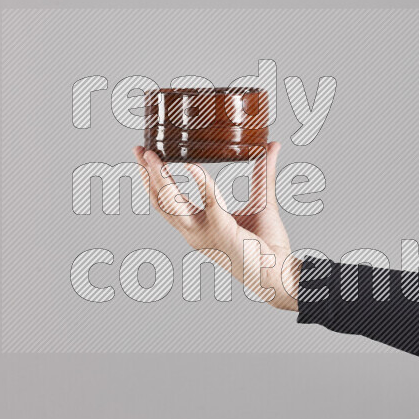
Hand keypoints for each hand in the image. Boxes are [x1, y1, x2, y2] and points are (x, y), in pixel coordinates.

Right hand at [132, 142, 299, 310]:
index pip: (166, 202)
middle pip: (160, 201)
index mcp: (198, 226)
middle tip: (138, 150)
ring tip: (152, 157)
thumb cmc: (269, 245)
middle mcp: (195, 232)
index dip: (153, 180)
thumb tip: (272, 145)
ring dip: (159, 178)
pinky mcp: (222, 230)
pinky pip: (209, 202)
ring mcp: (204, 233)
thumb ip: (263, 173)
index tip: (146, 158)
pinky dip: (201, 183)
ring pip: (171, 204)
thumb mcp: (262, 201)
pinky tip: (193, 167)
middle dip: (146, 175)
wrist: (280, 273)